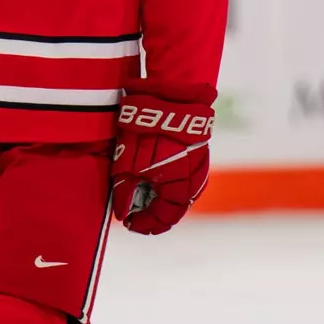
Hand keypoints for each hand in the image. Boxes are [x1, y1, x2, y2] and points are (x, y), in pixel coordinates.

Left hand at [110, 80, 213, 234]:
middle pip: (174, 210)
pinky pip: (186, 179)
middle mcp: (193, 185)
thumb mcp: (127, 165)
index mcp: (177, 192)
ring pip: (182, 195)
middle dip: (154, 214)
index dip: (144, 225)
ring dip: (163, 200)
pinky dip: (171, 185)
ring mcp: (200, 169)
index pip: (162, 220)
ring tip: (144, 196)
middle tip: (136, 214)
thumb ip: (125, 193)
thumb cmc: (146, 133)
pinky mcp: (200, 155)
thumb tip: (124, 213)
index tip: (129, 223)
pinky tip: (156, 178)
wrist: (172, 98)